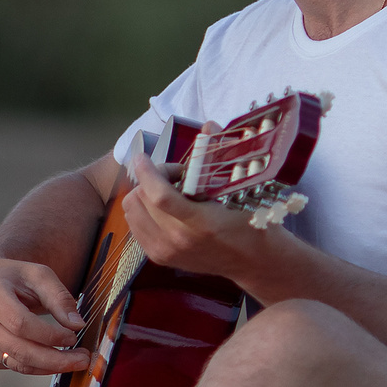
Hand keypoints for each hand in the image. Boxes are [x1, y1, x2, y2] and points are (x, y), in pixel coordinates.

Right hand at [0, 251, 88, 373]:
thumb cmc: (12, 276)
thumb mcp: (37, 274)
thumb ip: (59, 297)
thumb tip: (77, 325)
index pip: (21, 324)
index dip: (50, 335)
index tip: (74, 336)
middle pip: (21, 351)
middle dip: (56, 359)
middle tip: (83, 359)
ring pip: (18, 364)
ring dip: (50, 367)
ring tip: (75, 362)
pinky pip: (13, 366)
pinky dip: (37, 366)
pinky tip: (53, 359)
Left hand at [121, 148, 282, 283]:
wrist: (255, 262)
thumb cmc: (251, 222)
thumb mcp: (242, 190)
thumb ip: (220, 156)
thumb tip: (209, 124)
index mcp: (201, 224)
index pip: (160, 196)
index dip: (147, 172)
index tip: (143, 157)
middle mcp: (178, 240)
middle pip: (141, 200)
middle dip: (151, 180)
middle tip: (174, 177)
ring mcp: (166, 252)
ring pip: (132, 211)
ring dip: (144, 194)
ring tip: (169, 192)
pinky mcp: (159, 258)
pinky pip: (134, 225)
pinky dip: (143, 210)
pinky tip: (162, 208)